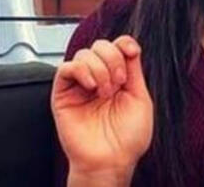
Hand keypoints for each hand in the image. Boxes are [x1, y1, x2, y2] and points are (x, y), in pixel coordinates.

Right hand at [51, 35, 153, 177]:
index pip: (116, 46)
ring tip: (105, 92)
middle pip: (100, 45)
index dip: (123, 43)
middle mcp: (98, 79)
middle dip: (113, 59)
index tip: (131, 52)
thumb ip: (134, 70)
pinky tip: (91, 86)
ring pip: (84, 54)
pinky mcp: (63, 95)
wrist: (112, 161)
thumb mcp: (140, 98)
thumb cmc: (128, 138)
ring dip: (99, 69)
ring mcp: (80, 86)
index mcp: (117, 78)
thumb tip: (129, 45)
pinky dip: (81, 70)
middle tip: (119, 83)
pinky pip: (65, 68)